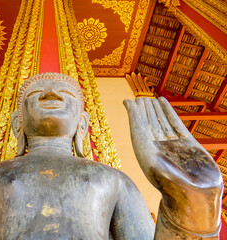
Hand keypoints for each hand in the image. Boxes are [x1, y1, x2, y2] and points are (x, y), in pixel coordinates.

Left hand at [124, 97, 222, 233]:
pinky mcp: (187, 144)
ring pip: (161, 123)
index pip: (137, 127)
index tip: (130, 101)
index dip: (134, 113)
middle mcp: (157, 148)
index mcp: (145, 151)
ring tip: (151, 99)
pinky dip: (169, 113)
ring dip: (156, 110)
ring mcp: (172, 145)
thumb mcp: (149, 154)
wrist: (195, 198)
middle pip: (148, 124)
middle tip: (140, 98)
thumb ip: (138, 131)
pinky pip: (175, 124)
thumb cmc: (170, 182)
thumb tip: (128, 105)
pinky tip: (165, 104)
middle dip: (144, 111)